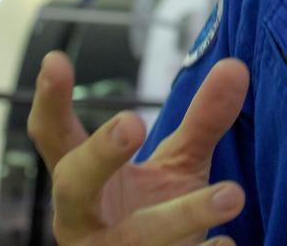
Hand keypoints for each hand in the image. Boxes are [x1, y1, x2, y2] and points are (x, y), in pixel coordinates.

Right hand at [26, 50, 248, 244]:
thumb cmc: (155, 212)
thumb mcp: (178, 162)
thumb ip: (202, 120)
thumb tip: (235, 66)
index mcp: (84, 182)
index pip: (56, 138)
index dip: (51, 101)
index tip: (55, 59)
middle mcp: (85, 221)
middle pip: (75, 186)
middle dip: (100, 154)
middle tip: (131, 121)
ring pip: (136, 238)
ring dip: (184, 215)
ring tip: (233, 193)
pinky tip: (227, 242)